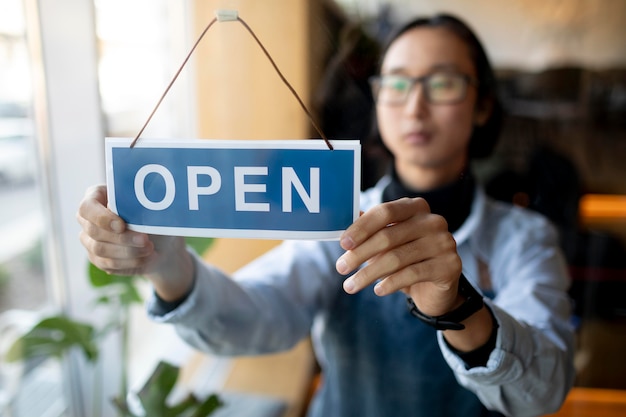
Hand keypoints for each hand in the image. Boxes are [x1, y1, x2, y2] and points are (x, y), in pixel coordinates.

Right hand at [76, 185, 193, 300]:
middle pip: (94, 231)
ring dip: (128, 251)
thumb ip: (139, 207)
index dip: (102, 218)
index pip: (87, 208)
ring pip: (99, 249)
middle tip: (145, 240)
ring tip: (149, 249)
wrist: (160, 241)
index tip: (122, 226)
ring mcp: (89, 240)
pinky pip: (108, 264)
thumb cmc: (153, 217)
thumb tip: (136, 211)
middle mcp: (88, 219)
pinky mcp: (97, 259)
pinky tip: (145, 258)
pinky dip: (129, 262)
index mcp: (96, 198)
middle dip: (122, 237)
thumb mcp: (149, 208)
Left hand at [335, 197, 462, 316]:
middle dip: (360, 254)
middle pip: (388, 236)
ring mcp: (444, 242)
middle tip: (341, 268)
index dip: (361, 227)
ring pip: (397, 258)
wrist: (435, 288)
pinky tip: (377, 290)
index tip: (343, 244)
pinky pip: (413, 274)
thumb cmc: (406, 259)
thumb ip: (368, 229)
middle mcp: (433, 221)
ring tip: (351, 285)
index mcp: (416, 207)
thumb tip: (340, 221)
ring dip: (369, 273)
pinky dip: (391, 283)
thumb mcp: (386, 242)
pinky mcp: (450, 265)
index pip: (385, 212)